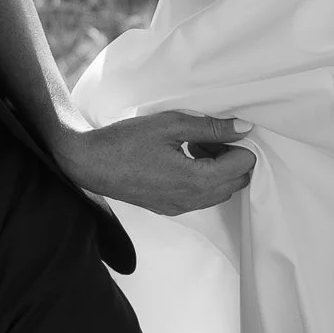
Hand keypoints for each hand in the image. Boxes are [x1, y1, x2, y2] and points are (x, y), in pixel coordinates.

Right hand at [55, 108, 255, 215]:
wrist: (90, 163)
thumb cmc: (127, 141)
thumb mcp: (172, 125)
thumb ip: (211, 127)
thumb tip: (244, 127)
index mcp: (196, 180)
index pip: (243, 166)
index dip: (238, 143)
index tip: (219, 129)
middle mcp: (192, 200)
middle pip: (236, 182)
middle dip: (231, 157)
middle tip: (207, 136)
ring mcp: (180, 207)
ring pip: (220, 191)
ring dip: (217, 169)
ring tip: (193, 146)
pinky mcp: (169, 208)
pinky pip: (201, 197)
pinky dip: (202, 178)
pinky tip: (182, 158)